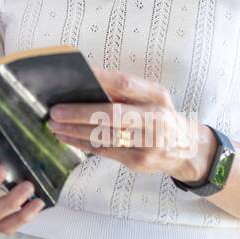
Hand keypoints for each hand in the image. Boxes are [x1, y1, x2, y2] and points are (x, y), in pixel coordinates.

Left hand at [46, 69, 215, 183]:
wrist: (186, 148)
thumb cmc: (160, 115)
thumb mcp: (152, 96)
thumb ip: (125, 90)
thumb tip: (84, 83)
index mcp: (156, 96)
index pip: (125, 84)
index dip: (98, 79)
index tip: (74, 77)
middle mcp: (155, 119)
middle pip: (112, 115)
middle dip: (79, 113)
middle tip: (55, 111)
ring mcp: (148, 144)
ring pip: (104, 136)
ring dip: (74, 131)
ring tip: (54, 125)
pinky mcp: (138, 161)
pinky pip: (103, 151)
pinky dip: (81, 143)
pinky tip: (66, 137)